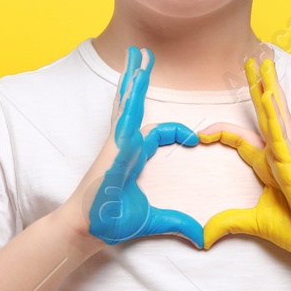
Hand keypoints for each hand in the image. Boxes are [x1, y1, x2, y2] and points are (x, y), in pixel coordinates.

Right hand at [64, 46, 205, 247]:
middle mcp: (124, 144)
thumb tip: (202, 236)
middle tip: (143, 54)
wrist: (89, 228)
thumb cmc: (112, 221)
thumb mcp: (154, 219)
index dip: (178, 132)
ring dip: (132, 78)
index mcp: (133, 155)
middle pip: (133, 104)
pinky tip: (133, 80)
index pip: (158, 133)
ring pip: (127, 103)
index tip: (196, 138)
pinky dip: (128, 97)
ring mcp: (117, 143)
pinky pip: (124, 117)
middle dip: (138, 79)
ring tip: (136, 54)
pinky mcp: (113, 148)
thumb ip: (178, 222)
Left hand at [199, 54, 290, 258]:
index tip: (199, 133)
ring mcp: (289, 156)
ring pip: (275, 114)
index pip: (241, 139)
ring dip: (268, 86)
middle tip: (250, 59)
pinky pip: (282, 133)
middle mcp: (279, 154)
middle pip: (264, 113)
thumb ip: (228, 223)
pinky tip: (269, 94)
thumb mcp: (253, 224)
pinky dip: (275, 113)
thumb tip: (203, 235)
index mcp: (269, 165)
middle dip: (257, 86)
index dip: (221, 132)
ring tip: (263, 61)